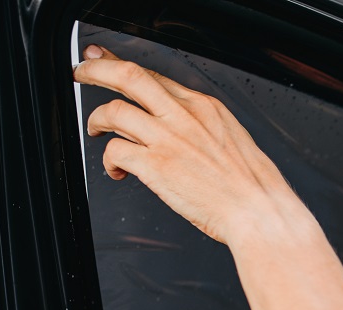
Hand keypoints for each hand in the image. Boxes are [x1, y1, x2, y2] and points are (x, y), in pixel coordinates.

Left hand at [72, 45, 311, 245]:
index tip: (108, 64)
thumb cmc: (252, 187)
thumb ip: (202, 129)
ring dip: (97, 119)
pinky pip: (116, 151)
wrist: (259, 211)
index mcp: (205, 107)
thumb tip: (179, 131)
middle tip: (83, 74)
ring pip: (115, 111)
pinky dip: (108, 160)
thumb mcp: (233, 140)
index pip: (156, 76)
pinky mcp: (156, 166)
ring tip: (96, 131)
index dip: (125, 67)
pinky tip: (117, 171)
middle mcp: (185, 116)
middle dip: (97, 72)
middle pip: (129, 76)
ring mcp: (169, 139)